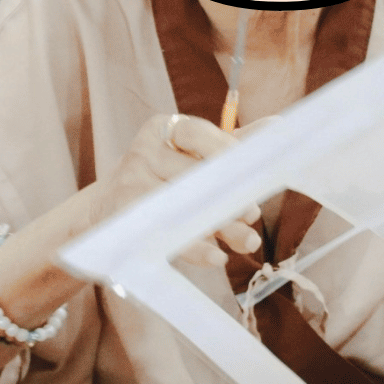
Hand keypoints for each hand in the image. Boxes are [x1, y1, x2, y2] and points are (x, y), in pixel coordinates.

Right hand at [87, 113, 261, 266]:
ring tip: (245, 241)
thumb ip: (231, 144)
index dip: (229, 154)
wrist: (104, 211)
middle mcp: (143, 151)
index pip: (199, 133)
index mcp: (163, 128)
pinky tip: (217, 257)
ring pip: (185, 206)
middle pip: (195, 174)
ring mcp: (130, 184)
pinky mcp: (126, 217)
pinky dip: (197, 248)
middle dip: (230, 197)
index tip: (253, 175)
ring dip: (221, 227)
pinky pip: (168, 233)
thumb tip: (278, 127)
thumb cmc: (162, 179)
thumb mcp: (190, 157)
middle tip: (252, 215)